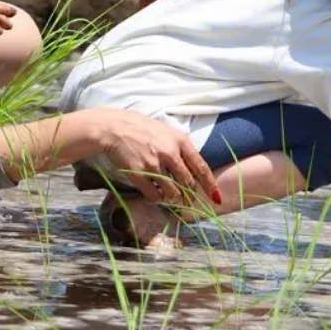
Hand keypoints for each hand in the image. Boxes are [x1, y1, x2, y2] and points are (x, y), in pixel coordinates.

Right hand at [95, 108, 220, 205]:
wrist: (114, 128)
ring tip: (170, 197)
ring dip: (173, 198)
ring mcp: (154, 164)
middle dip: (190, 195)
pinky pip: (154, 195)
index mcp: (180, 141)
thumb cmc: (141, 128)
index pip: (201, 167)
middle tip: (188, 201)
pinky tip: (154, 195)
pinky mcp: (139, 174)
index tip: (216, 197)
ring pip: (173, 192)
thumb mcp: (166, 131)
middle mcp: (170, 153)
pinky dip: (157, 199)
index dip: (210, 185)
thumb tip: (193, 167)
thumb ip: (180, 148)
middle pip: (188, 183)